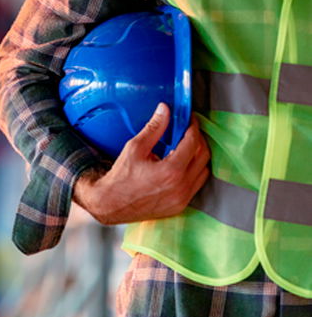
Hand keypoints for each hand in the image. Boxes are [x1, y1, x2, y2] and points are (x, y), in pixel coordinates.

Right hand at [73, 103, 210, 224]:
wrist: (111, 204)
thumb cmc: (121, 177)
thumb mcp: (135, 147)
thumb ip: (154, 128)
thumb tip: (164, 110)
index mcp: (171, 170)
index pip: (192, 142)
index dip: (193, 126)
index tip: (189, 119)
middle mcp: (181, 186)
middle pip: (203, 155)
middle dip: (198, 139)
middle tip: (188, 130)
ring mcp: (182, 199)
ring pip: (204, 171)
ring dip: (198, 156)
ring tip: (185, 146)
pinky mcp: (180, 206)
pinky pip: (196, 185)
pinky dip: (194, 171)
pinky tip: (181, 164)